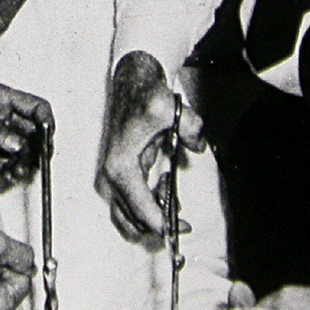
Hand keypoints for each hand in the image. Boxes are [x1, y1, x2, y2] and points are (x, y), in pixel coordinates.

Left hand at [0, 82, 52, 189]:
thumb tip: (19, 144)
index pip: (35, 107)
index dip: (46, 123)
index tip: (46, 141)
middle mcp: (1, 119)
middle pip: (33, 134)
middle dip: (36, 150)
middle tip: (32, 165)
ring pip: (21, 154)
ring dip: (24, 166)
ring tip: (16, 174)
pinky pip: (5, 168)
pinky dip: (8, 176)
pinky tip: (3, 180)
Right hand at [99, 52, 203, 241]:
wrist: (132, 82)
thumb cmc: (144, 96)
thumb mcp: (170, 108)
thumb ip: (190, 128)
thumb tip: (198, 145)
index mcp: (121, 167)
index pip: (142, 211)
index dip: (164, 226)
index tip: (183, 227)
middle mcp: (111, 176)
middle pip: (134, 220)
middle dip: (160, 220)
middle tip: (181, 208)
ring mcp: (113, 176)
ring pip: (129, 217)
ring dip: (152, 215)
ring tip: (172, 195)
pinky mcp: (119, 173)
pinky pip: (130, 204)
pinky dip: (147, 207)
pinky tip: (164, 189)